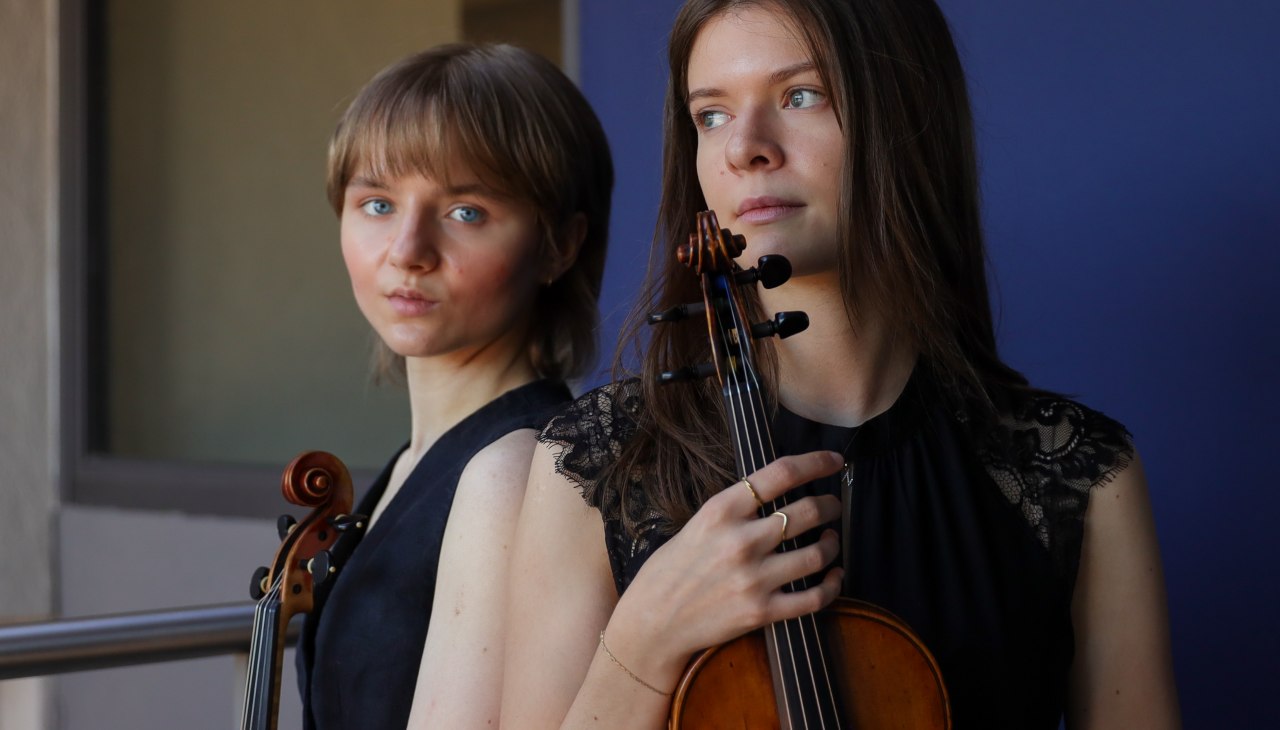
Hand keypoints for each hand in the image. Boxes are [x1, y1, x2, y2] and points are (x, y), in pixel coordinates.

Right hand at [606, 450, 845, 682]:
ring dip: (832, 543)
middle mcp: (740, 541)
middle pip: (807, 511)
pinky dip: (833, 584)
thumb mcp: (696, 525)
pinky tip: (834, 576)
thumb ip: (735, 510)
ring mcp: (753, 578)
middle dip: (830, 505)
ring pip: (818, 553)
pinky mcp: (762, 612)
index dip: (815, 462)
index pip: (780, 474)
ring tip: (830, 540)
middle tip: (833, 506)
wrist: (652, 623)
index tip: (833, 462)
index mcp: (721, 511)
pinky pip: (815, 597)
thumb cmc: (670, 571)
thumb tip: (776, 493)